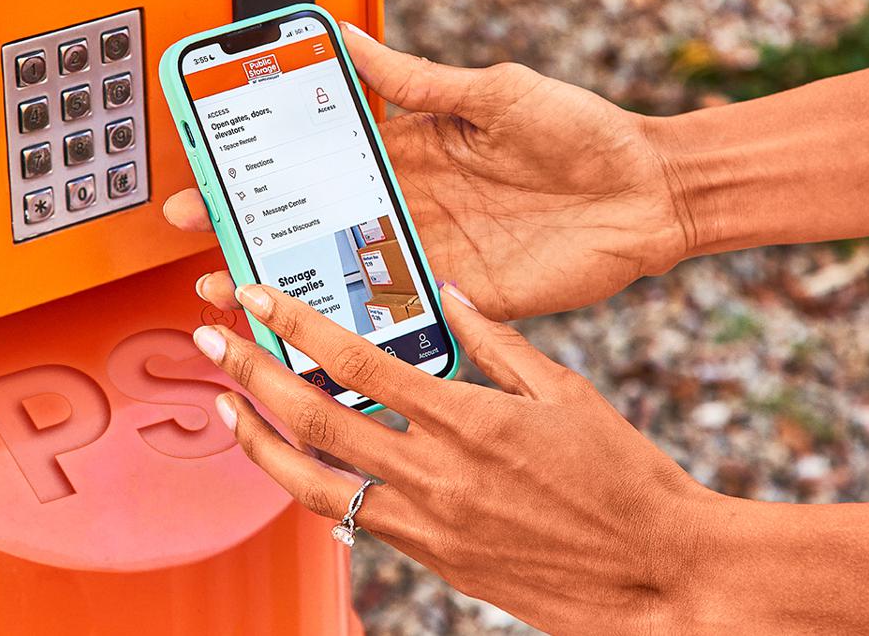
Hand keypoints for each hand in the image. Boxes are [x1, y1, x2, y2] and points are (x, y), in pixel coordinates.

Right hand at [163, 25, 686, 319]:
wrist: (650, 192)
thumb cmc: (581, 131)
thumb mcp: (490, 92)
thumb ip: (414, 80)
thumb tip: (344, 32)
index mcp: (412, 147)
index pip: (320, 153)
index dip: (266, 157)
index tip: (213, 154)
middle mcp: (412, 201)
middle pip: (314, 216)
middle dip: (250, 221)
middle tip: (192, 226)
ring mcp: (433, 251)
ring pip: (341, 268)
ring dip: (286, 275)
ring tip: (228, 283)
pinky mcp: (464, 296)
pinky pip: (398, 311)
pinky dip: (354, 321)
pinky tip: (307, 327)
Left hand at [190, 282, 717, 634]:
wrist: (656, 574)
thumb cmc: (624, 478)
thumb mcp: (567, 392)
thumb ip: (498, 342)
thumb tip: (448, 294)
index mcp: (467, 418)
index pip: (356, 361)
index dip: (297, 324)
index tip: (257, 294)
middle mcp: (435, 473)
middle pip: (313, 417)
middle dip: (251, 372)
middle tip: (212, 337)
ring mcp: (428, 523)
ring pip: (313, 481)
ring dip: (258, 441)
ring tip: (224, 406)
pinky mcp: (432, 559)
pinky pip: (353, 517)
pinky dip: (312, 485)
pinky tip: (292, 462)